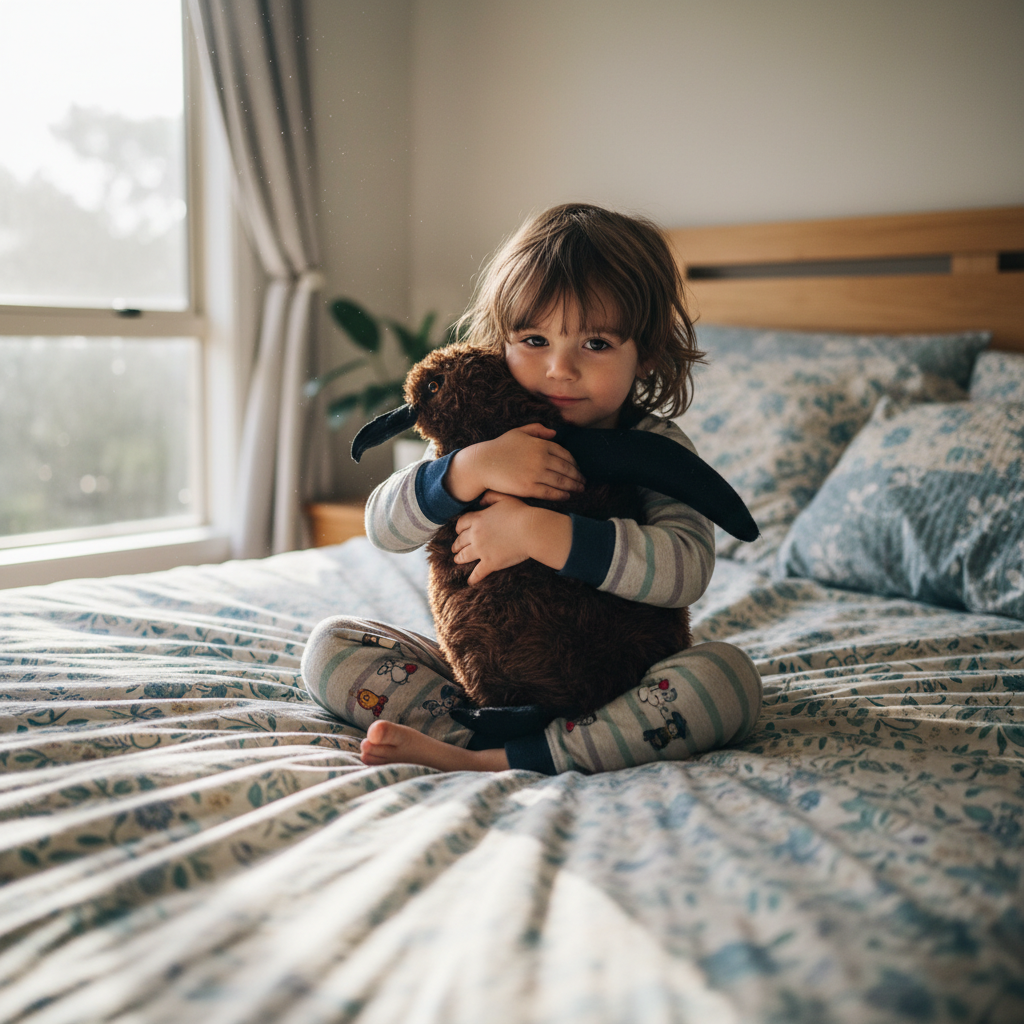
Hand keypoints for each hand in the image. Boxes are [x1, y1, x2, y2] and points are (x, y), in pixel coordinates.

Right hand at [444, 423, 584, 502]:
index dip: (574, 463)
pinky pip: (550, 492)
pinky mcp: (529, 487)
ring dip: (574, 486)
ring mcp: (535, 473)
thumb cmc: (499, 447)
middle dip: (578, 476)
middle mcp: (541, 458)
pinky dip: (561, 494)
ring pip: (561, 481)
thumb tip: (554, 433)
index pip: (564, 454)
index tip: (578, 468)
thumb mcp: (518, 432)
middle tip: (584, 481)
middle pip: (566, 468)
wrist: (483, 464)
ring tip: (580, 489)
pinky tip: (567, 496)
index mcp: (540, 444)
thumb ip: (537, 429)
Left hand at [453, 492, 572, 584]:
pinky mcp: (490, 563)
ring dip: (459, 559)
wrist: (531, 530)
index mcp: (478, 519)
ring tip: (457, 561)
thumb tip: (480, 500)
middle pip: (460, 541)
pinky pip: (477, 573)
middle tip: (454, 548)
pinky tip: (470, 582)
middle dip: (456, 545)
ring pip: (464, 556)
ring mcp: (481, 550)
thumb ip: (490, 497)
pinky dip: (473, 578)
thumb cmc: (521, 513)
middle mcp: (475, 535)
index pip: (461, 524)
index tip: (458, 532)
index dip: (459, 528)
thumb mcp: (505, 498)